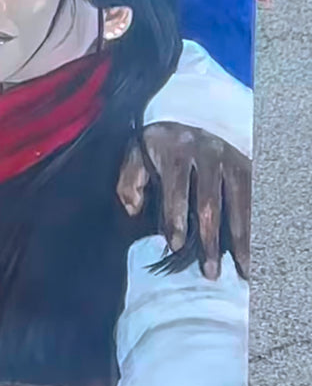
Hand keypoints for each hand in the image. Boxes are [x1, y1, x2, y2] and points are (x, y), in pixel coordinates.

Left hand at [117, 122, 250, 280]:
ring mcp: (231, 159)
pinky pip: (253, 201)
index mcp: (177, 149)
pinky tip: (254, 251)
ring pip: (239, 204)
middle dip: (210, 238)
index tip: (175, 245)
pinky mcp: (247, 167)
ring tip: (242, 269)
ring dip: (240, 239)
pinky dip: (254, 228)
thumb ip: (130, 179)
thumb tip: (134, 209)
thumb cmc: (162, 146)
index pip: (177, 186)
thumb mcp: (138, 153)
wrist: (190, 116)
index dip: (175, 217)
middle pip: (210, 201)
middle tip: (211, 270)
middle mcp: (208, 152)